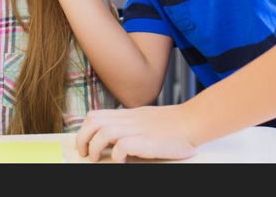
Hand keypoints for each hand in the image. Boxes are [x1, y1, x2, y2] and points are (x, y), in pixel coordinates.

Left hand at [76, 105, 197, 162]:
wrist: (193, 121)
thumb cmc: (174, 124)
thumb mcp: (146, 119)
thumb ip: (130, 124)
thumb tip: (115, 138)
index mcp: (127, 115)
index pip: (96, 115)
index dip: (84, 130)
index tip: (84, 143)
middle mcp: (128, 120)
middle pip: (93, 122)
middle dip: (82, 139)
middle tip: (84, 154)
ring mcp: (137, 129)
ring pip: (103, 132)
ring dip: (94, 147)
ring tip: (95, 158)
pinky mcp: (146, 141)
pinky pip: (122, 146)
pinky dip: (116, 156)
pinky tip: (120, 162)